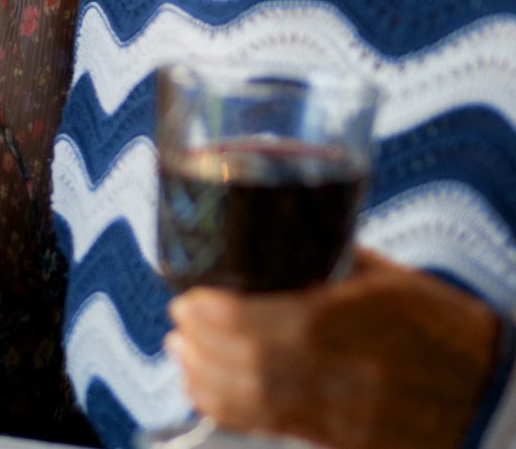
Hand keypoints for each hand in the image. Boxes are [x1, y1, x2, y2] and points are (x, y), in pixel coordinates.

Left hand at [168, 249, 503, 448]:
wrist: (490, 389)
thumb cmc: (442, 324)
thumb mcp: (389, 277)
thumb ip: (327, 260)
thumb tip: (268, 236)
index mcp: (352, 322)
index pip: (261, 323)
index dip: (211, 313)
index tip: (188, 296)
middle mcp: (344, 372)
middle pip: (248, 362)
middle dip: (200, 339)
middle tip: (179, 318)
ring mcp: (344, 412)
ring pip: (252, 400)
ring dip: (202, 374)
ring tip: (181, 349)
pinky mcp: (343, 440)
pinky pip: (270, 426)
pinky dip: (226, 406)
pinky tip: (203, 385)